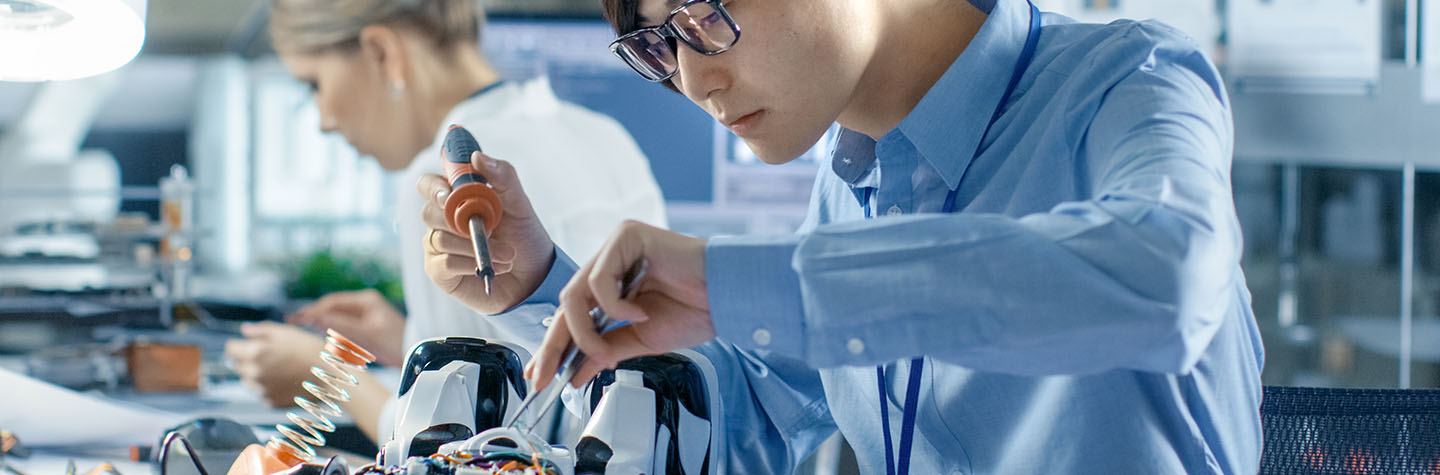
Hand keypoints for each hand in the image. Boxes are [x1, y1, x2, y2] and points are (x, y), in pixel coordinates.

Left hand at [224, 322, 324, 407]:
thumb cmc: (310, 350)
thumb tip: (245, 331)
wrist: (330, 375)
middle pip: (238, 366)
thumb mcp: (287, 332)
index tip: (247, 343)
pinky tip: (286, 380)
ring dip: (257, 374)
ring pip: (250, 380)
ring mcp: (263, 390)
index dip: (238, 344)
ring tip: (280, 368)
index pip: (230, 349)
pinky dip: (270, 387)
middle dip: (248, 359)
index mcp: (255, 353)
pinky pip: (263, 393)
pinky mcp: (272, 402)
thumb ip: (262, 330)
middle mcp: (255, 373)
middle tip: (269, 354)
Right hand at [285, 289, 405, 365]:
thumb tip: (317, 319)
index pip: (333, 302)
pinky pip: (343, 326)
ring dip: (321, 322)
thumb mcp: (367, 334)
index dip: (314, 310)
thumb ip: (342, 326)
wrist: (415, 352)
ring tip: (301, 324)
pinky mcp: (365, 327)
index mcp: (366, 301)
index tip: (298, 318)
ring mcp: (365, 315)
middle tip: (294, 320)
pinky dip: (331, 330)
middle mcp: (364, 305)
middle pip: (333, 308)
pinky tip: (321, 333)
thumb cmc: (396, 342)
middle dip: (315, 314)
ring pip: (336, 317)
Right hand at [420, 151, 555, 313]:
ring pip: (438, 238)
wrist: (533, 276)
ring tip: (506, 254)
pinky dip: (470, 263)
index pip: (429, 185)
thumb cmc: (523, 237)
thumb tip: (477, 156)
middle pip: (428, 212)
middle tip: (490, 228)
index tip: (450, 195)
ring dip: (474, 246)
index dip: (434, 188)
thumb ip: (503, 176)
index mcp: (456, 198)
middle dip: (460, 221)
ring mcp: (438, 246)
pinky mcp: (440, 271)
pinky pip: (443, 262)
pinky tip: (491, 267)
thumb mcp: (519, 203)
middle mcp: (442, 220)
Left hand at [526, 220, 714, 390]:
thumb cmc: (695, 310)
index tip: (540, 376)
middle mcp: (609, 262)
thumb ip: (606, 351)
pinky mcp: (627, 236)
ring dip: (586, 331)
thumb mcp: (640, 340)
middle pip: (565, 304)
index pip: (572, 315)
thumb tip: (575, 374)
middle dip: (554, 344)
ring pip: (575, 293)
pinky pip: (600, 279)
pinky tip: (640, 313)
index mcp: (612, 285)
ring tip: (608, 351)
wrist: (728, 296)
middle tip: (546, 374)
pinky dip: (615, 305)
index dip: (554, 346)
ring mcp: (616, 247)